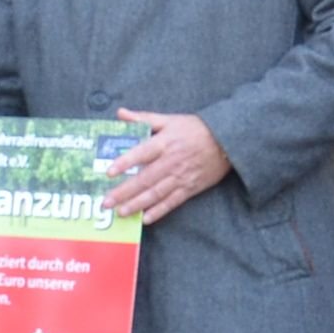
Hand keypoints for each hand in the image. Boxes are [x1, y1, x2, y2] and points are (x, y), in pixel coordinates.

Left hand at [106, 108, 230, 222]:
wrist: (227, 141)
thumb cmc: (195, 129)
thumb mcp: (170, 119)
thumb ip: (144, 118)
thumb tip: (120, 113)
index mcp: (164, 143)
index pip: (142, 153)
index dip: (125, 162)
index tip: (109, 172)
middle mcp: (171, 162)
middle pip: (145, 179)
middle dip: (124, 192)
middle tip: (106, 202)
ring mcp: (181, 177)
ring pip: (156, 193)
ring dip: (137, 204)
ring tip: (121, 212)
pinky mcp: (190, 188)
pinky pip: (172, 202)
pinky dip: (159, 211)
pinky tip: (146, 219)